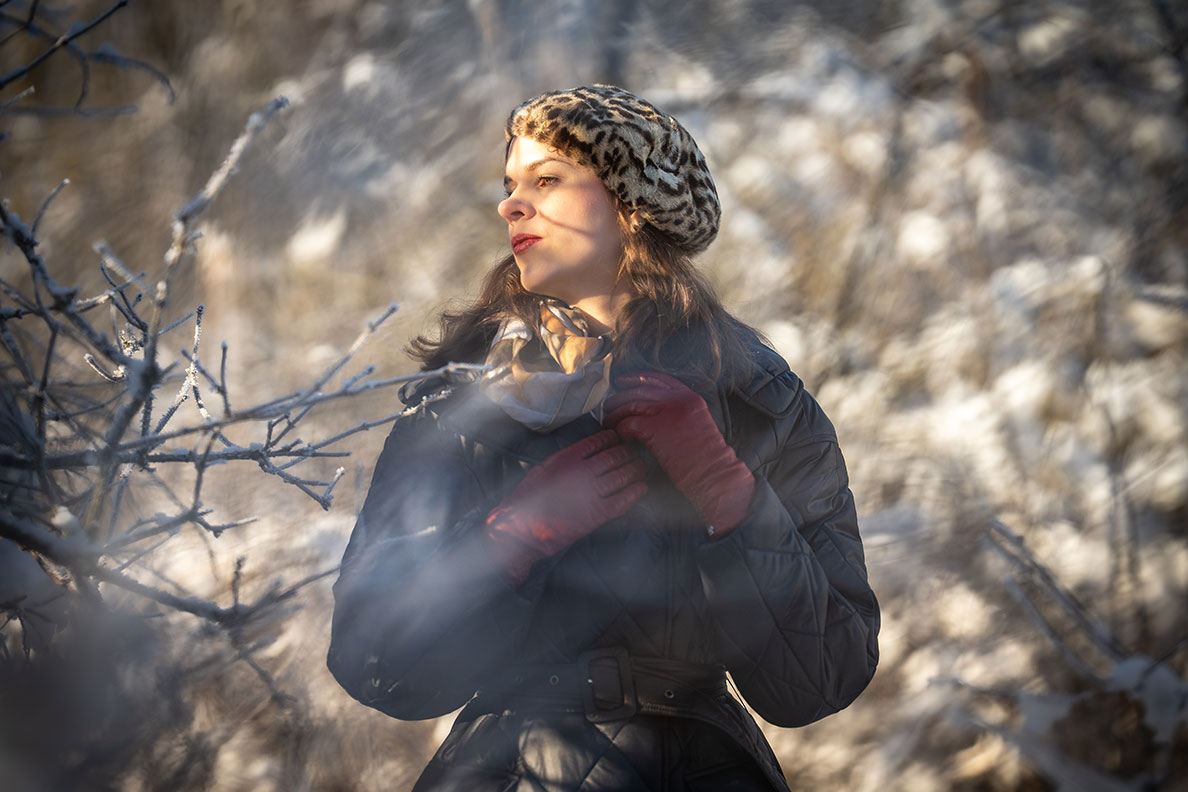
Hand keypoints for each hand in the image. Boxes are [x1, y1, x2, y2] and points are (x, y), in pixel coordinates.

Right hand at [485, 429, 646, 585]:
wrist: (522, 527)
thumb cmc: (528, 498)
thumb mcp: (543, 468)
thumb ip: (565, 459)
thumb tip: (584, 453)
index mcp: (568, 458)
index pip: (598, 441)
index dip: (612, 438)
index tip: (617, 439)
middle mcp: (582, 472)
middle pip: (614, 456)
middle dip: (627, 453)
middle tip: (634, 453)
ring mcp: (591, 492)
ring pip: (623, 475)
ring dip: (635, 470)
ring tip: (641, 469)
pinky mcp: (597, 513)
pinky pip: (623, 500)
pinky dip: (635, 493)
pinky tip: (641, 489)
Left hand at [605, 372, 754, 537]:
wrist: (715, 474)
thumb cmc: (706, 459)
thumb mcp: (697, 425)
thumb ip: (679, 414)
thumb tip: (652, 413)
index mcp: (690, 398)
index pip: (660, 379)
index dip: (638, 378)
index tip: (624, 382)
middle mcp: (678, 400)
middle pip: (641, 391)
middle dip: (620, 397)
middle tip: (608, 405)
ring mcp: (667, 412)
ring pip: (631, 405)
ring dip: (616, 414)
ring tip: (608, 422)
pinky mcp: (656, 429)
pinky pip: (629, 423)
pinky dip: (621, 429)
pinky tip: (621, 436)